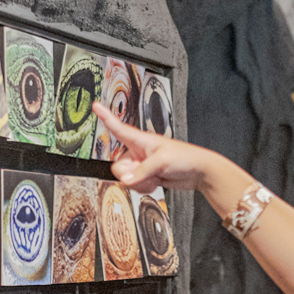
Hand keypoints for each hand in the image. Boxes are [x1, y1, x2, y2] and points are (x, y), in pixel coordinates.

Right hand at [96, 102, 224, 193]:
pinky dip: (144, 188)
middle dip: (130, 175)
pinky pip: (134, 186)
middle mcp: (137, 152)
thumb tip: (125, 181)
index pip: (119, 128)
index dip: (106, 117)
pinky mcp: (146, 177)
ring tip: (156, 177)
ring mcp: (141, 165)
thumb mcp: (162, 162)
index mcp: (141, 140)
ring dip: (139, 183)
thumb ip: (142, 172)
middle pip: (118, 167)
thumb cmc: (184, 158)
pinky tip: (156, 183)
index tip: (95, 105)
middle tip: (147, 173)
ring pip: (126, 179)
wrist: (198, 172)